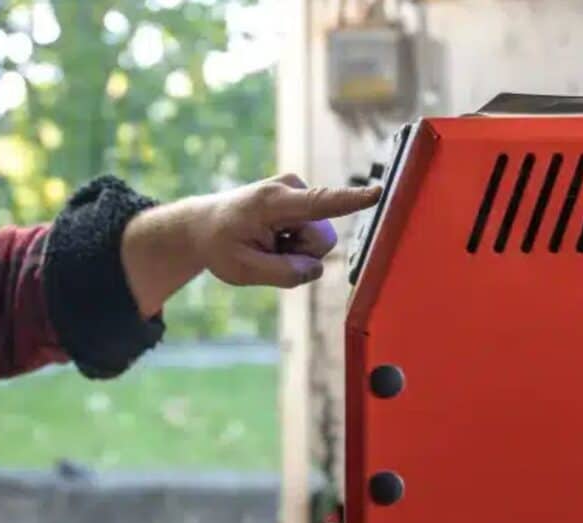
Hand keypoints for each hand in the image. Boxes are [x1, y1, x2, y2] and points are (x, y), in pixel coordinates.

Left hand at [121, 174, 380, 317]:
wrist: (204, 224)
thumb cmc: (220, 245)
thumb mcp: (242, 270)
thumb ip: (283, 274)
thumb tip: (316, 269)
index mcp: (273, 202)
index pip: (320, 203)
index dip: (350, 201)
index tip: (377, 192)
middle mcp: (291, 188)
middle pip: (321, 241)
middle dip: (300, 256)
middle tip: (266, 252)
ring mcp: (298, 191)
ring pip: (319, 242)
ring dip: (296, 252)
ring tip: (267, 244)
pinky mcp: (304, 200)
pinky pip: (314, 236)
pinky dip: (295, 245)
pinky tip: (273, 239)